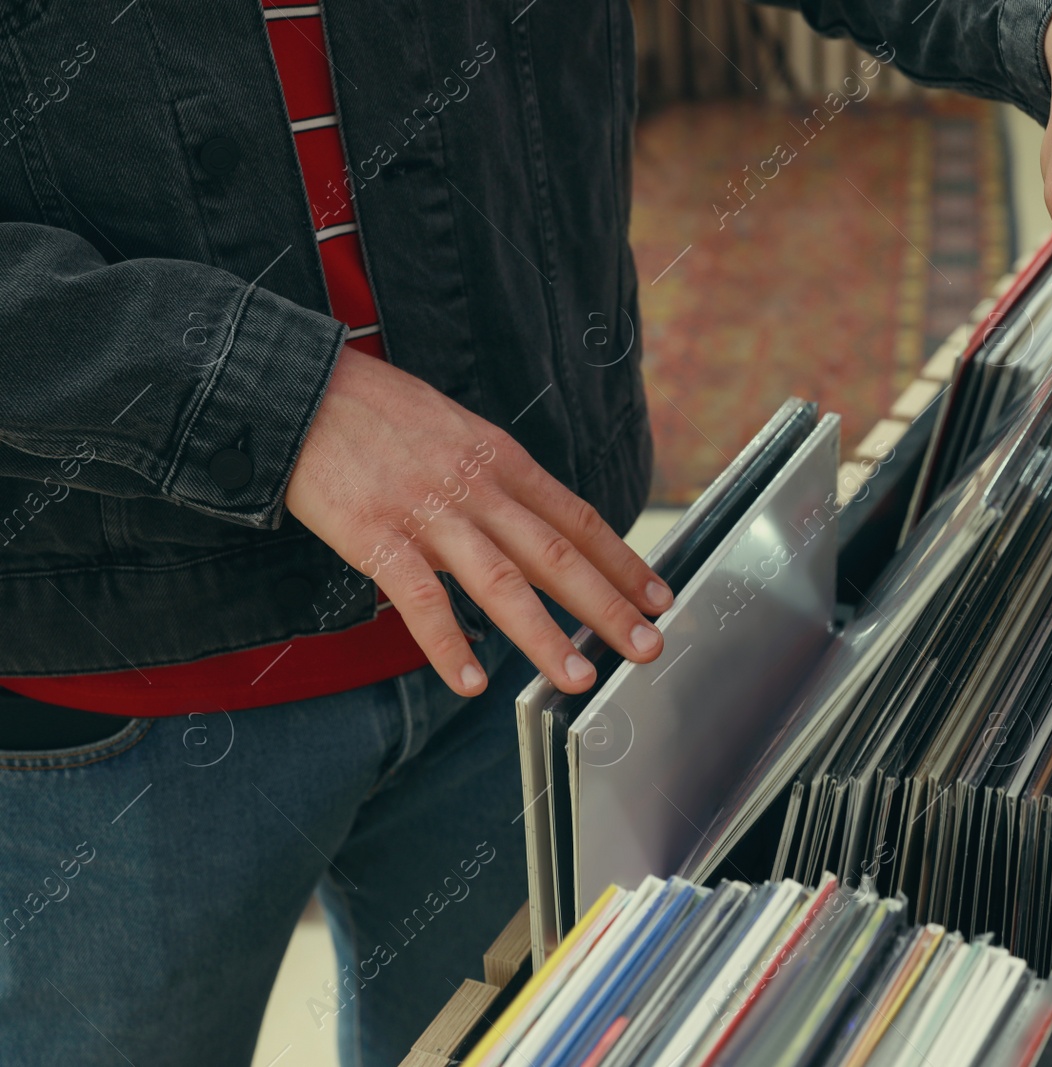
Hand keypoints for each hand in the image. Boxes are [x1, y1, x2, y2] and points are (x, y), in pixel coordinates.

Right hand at [286, 347, 672, 695]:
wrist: (299, 389)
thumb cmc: (377, 412)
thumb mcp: (457, 432)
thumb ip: (498, 479)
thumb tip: (538, 526)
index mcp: (501, 459)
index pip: (578, 519)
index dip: (623, 562)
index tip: (658, 596)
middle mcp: (477, 487)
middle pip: (555, 554)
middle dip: (607, 605)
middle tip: (646, 646)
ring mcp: (428, 514)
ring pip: (500, 583)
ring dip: (543, 635)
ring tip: (577, 677)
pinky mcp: (376, 537)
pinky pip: (421, 601)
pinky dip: (448, 644)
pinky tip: (471, 682)